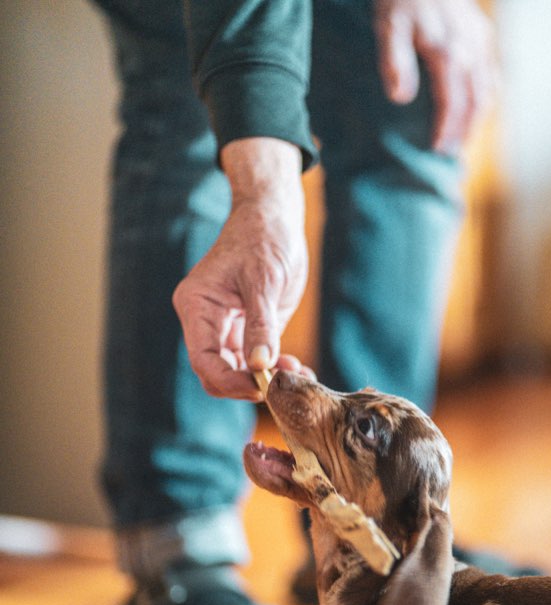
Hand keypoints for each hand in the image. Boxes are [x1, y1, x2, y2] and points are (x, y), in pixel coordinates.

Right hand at [172, 138, 311, 399]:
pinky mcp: (247, 332)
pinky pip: (255, 363)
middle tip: (284, 385)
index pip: (203, 360)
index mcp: (197, 306)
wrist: (274, 218)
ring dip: (266, 380)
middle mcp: (205, 322)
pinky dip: (275, 371)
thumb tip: (260, 365)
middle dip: (249, 384)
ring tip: (299, 376)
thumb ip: (261, 323)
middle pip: (217, 373)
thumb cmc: (264, 237)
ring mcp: (225, 329)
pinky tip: (298, 369)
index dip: (230, 381)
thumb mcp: (264, 279)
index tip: (262, 386)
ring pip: (237, 373)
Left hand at [374, 0, 495, 150]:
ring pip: (488, 88)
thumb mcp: (389, 26)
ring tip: (463, 139)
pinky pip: (491, 71)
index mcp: (448, 51)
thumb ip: (395, 60)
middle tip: (450, 154)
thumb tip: (401, 98)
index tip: (436, 149)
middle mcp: (471, 47)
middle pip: (475, 100)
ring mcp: (480, 40)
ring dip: (477, 117)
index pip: (452, 101)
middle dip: (464, 130)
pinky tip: (476, 110)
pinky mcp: (482, 33)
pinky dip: (486, 95)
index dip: (446, 128)